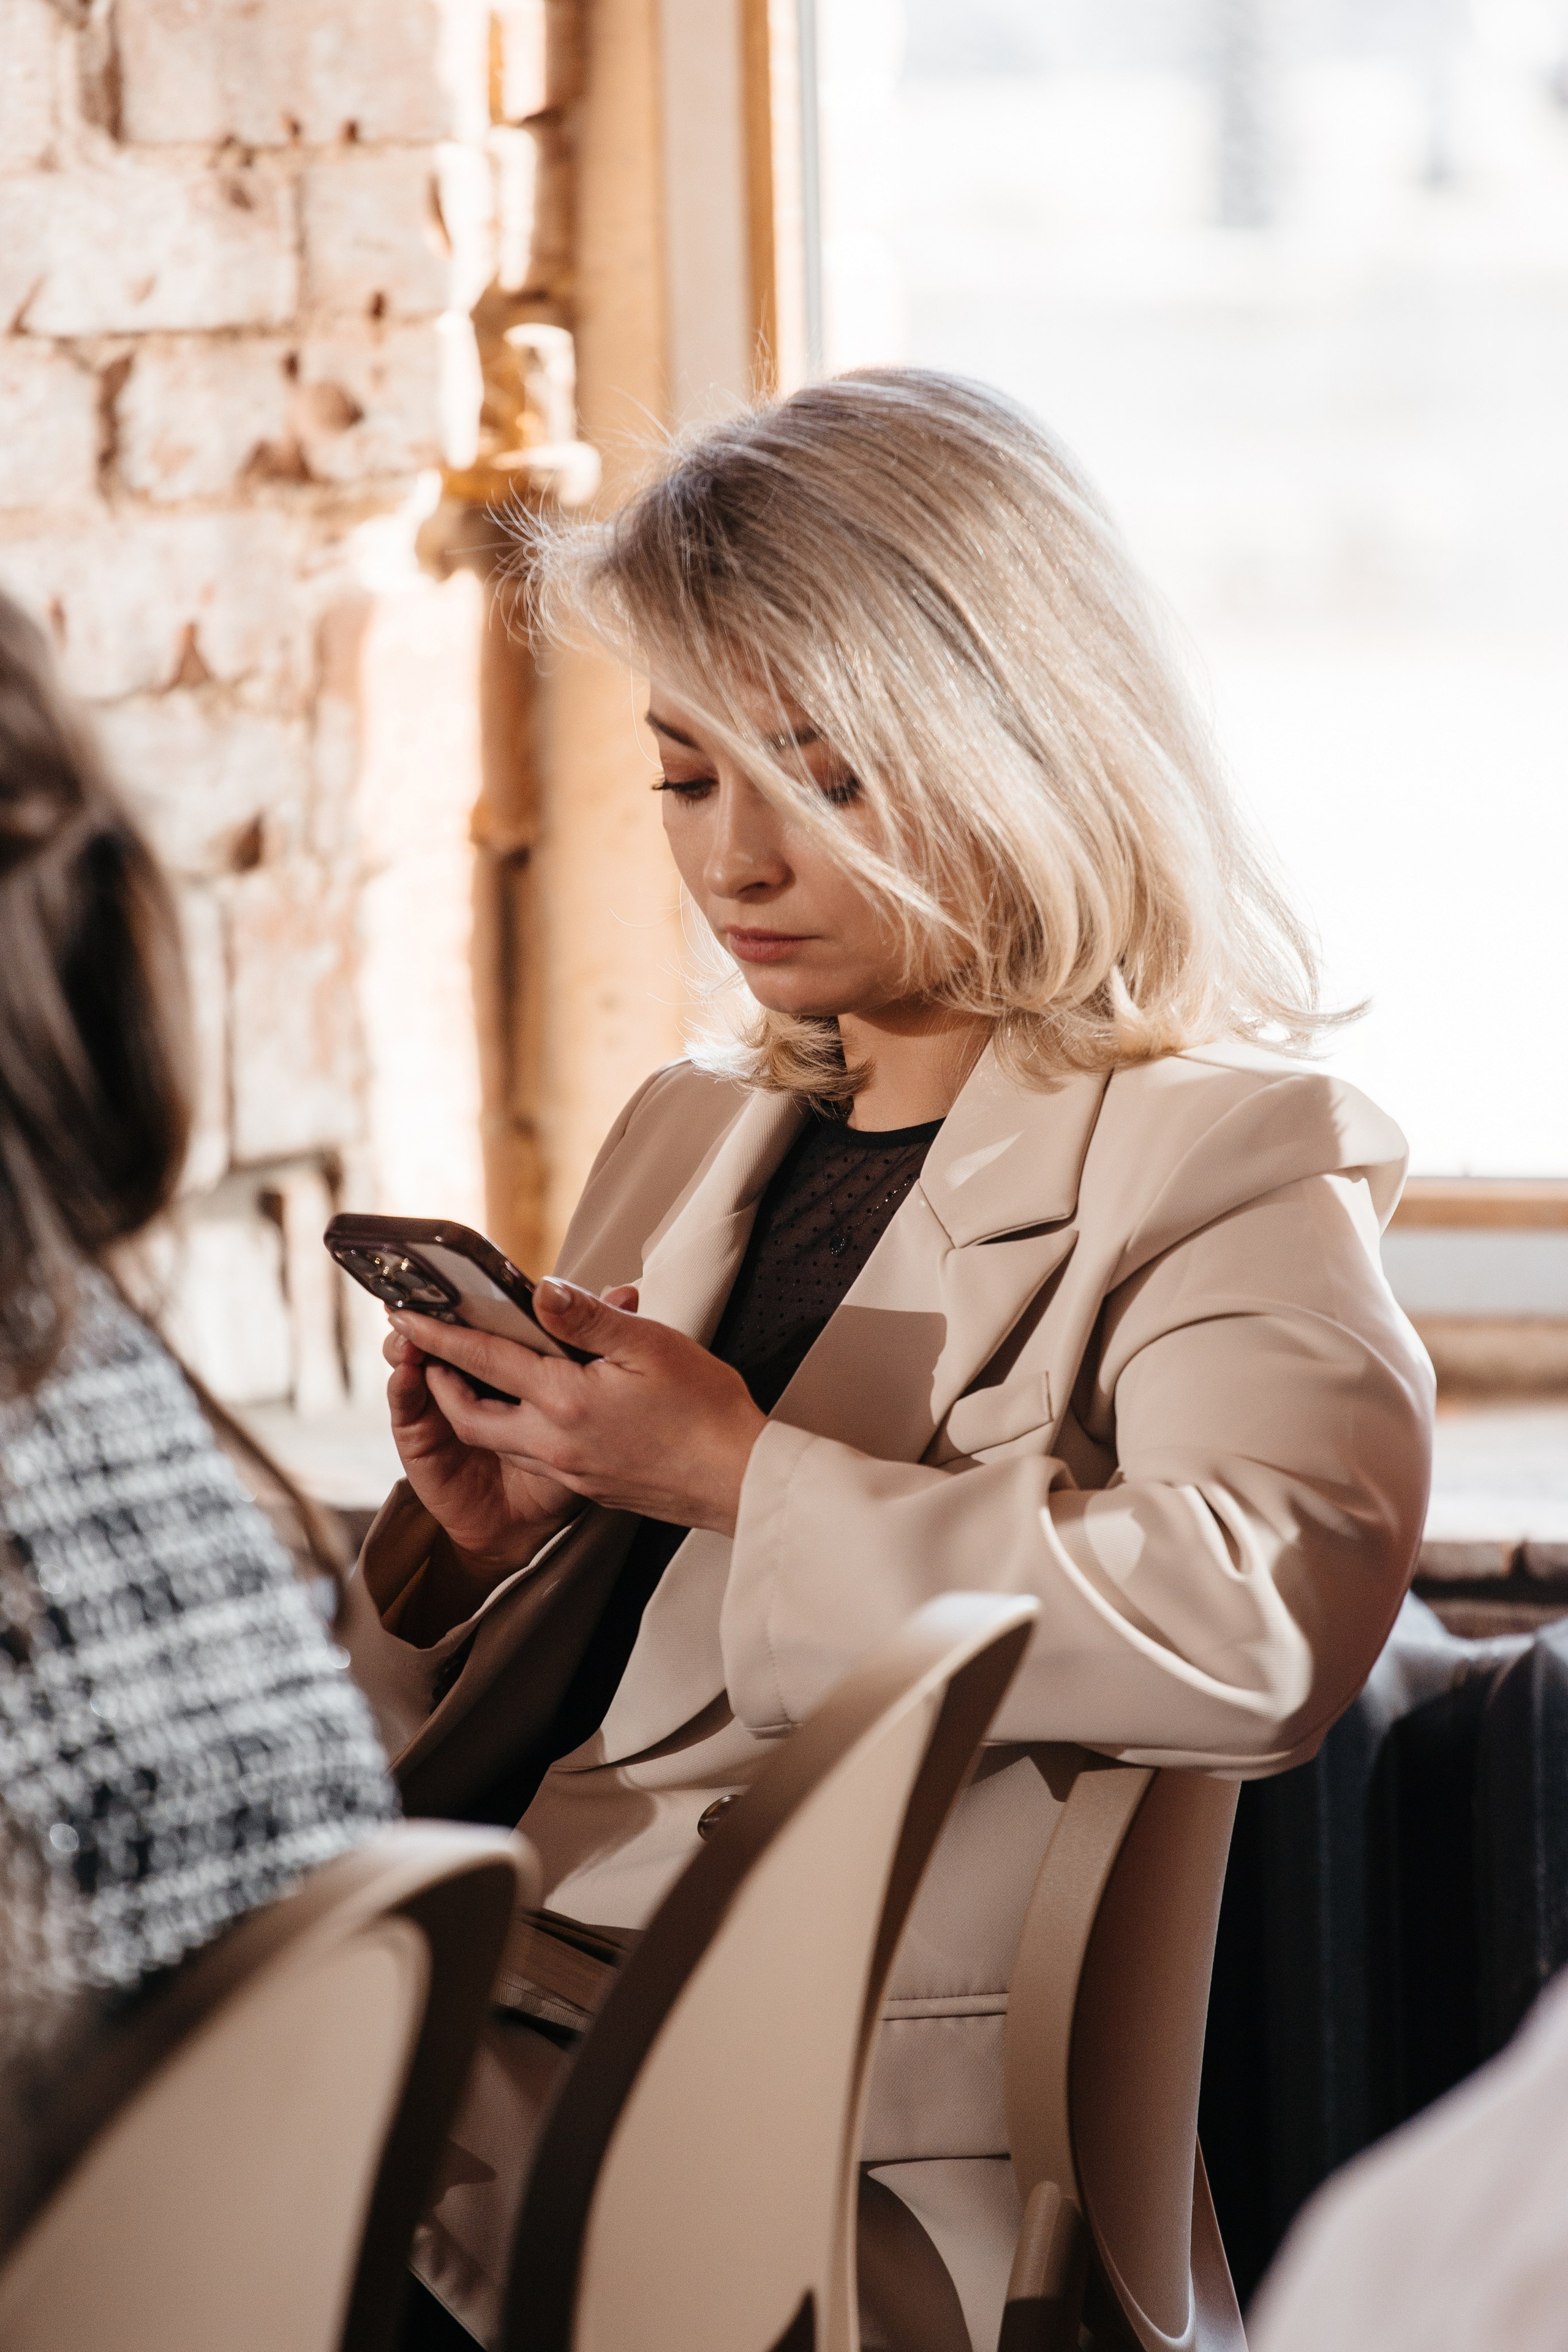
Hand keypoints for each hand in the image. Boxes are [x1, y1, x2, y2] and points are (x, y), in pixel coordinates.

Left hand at [387, 1279, 767, 1538]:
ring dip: (475, 1411)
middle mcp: (554, 1443)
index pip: (483, 1360)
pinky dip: (514, 1432)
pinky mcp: (588, 1488)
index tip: (404, 1316)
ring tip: (471, 1379)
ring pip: (499, 1442)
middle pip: (470, 1416)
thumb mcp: (650, 1345)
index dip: (437, 1335)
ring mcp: (569, 1471)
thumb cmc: (705, 1409)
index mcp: (564, 1401)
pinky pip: (532, 1458)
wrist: (738, 1480)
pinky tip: (535, 1411)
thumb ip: (587, 1318)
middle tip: (429, 1355)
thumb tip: (541, 1291)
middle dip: (441, 1385)